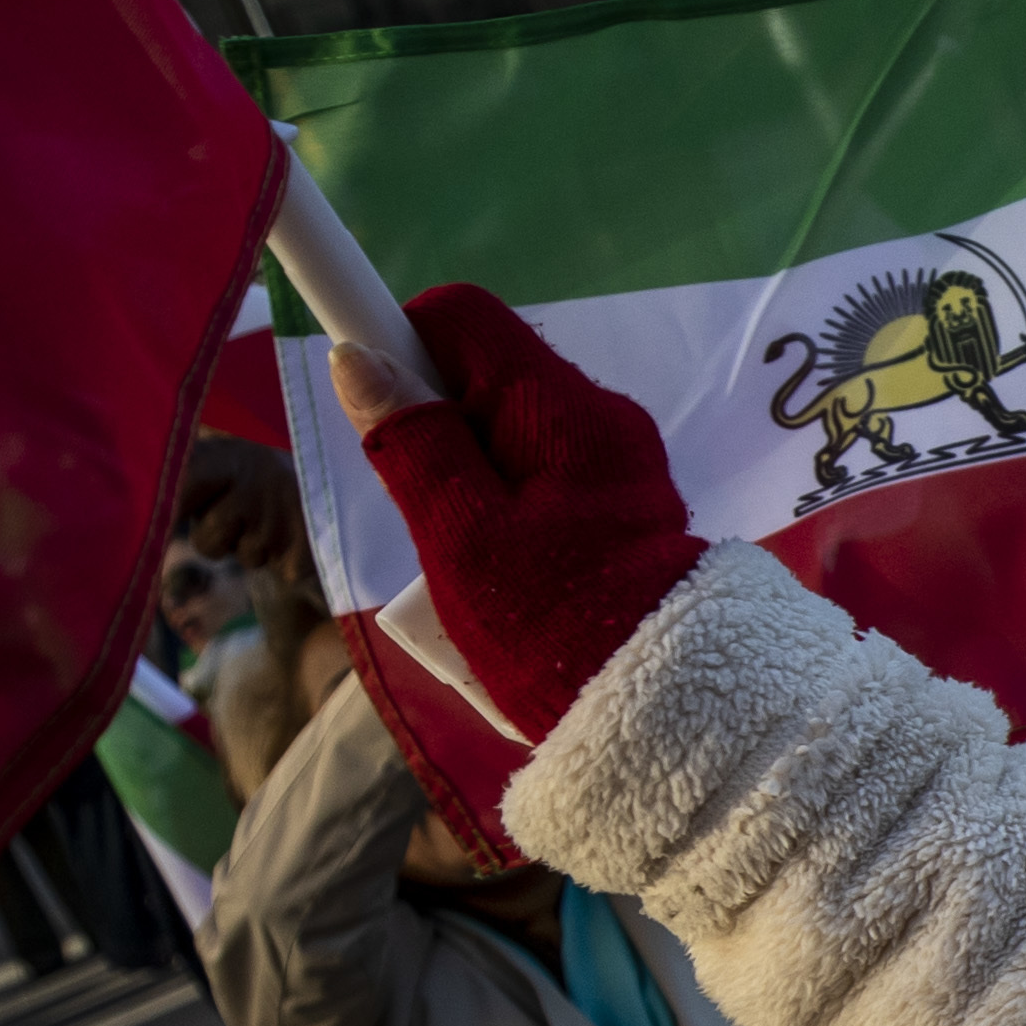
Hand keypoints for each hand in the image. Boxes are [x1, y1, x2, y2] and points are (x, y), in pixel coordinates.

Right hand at [351, 282, 704, 736]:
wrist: (666, 707)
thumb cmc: (554, 624)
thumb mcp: (461, 537)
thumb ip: (413, 442)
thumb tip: (359, 357)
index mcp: (562, 408)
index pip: (463, 318)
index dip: (403, 345)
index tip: (383, 417)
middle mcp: (601, 415)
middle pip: (486, 374)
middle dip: (435, 426)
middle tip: (428, 512)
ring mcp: (619, 460)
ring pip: (510, 430)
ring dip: (467, 475)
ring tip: (468, 555)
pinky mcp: (623, 504)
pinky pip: (542, 476)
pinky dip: (506, 505)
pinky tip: (507, 568)